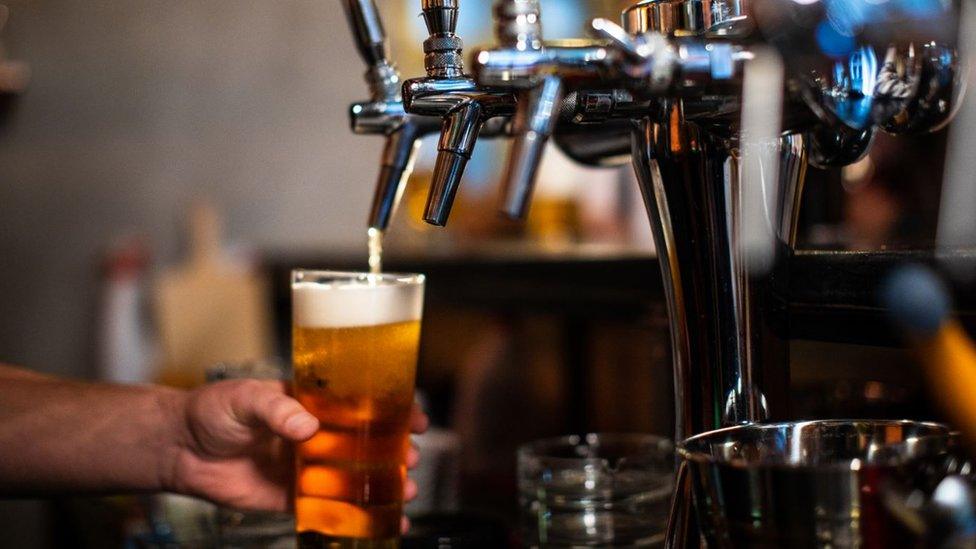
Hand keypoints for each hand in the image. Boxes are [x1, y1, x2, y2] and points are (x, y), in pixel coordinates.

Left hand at [163, 379, 428, 513]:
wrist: (178, 448)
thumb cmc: (211, 410)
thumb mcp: (244, 398)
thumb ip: (276, 409)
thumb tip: (305, 426)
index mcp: (311, 403)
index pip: (360, 402)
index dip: (392, 409)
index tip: (414, 418)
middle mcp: (316, 434)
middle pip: (366, 442)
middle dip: (395, 450)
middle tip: (411, 458)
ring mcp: (307, 467)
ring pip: (356, 476)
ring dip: (385, 484)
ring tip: (407, 491)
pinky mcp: (293, 497)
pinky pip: (330, 508)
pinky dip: (357, 517)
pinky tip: (382, 524)